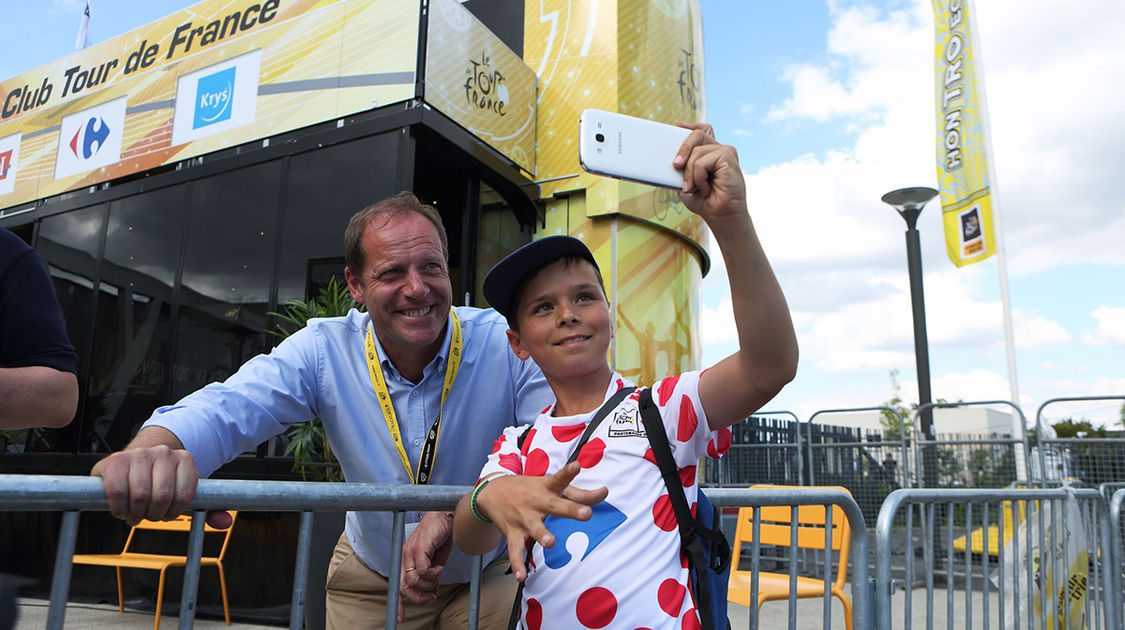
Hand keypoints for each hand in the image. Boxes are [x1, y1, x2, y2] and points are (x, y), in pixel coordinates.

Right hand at [91, 445, 229, 528]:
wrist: (135, 460)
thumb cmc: (161, 481)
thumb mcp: (185, 492)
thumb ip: (209, 509)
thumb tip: (225, 523)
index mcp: (184, 459)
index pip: (185, 495)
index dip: (174, 512)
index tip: (168, 514)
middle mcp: (163, 453)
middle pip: (162, 497)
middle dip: (154, 515)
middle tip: (149, 516)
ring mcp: (139, 454)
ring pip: (140, 495)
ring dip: (136, 514)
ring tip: (135, 514)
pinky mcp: (116, 460)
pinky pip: (117, 492)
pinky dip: (119, 508)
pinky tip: (122, 509)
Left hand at [397, 511, 453, 620]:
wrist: (447, 515)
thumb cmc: (442, 535)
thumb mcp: (437, 561)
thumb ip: (433, 577)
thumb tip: (432, 593)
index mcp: (408, 559)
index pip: (398, 584)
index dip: (399, 603)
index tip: (401, 617)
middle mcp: (406, 556)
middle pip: (404, 587)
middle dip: (418, 597)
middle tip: (432, 597)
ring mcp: (411, 552)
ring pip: (414, 580)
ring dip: (429, 583)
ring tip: (439, 574)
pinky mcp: (420, 548)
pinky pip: (423, 570)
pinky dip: (433, 573)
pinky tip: (440, 567)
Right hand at [476, 462, 607, 581]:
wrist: (493, 491)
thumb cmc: (531, 489)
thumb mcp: (552, 486)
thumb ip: (580, 493)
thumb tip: (605, 493)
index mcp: (547, 488)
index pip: (560, 479)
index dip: (569, 473)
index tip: (576, 466)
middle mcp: (536, 501)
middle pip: (555, 506)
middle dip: (570, 509)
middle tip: (586, 514)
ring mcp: (524, 517)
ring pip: (534, 528)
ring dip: (542, 535)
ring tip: (550, 543)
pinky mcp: (513, 533)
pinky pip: (515, 550)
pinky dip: (517, 564)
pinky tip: (521, 576)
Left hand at [672, 122, 747, 223]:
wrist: (721, 216)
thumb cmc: (704, 201)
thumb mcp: (685, 182)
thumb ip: (681, 168)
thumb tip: (672, 158)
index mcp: (709, 154)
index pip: (702, 131)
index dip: (690, 126)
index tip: (676, 126)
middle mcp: (718, 150)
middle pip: (697, 135)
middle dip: (683, 149)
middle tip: (675, 165)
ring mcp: (725, 152)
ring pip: (697, 151)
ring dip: (690, 173)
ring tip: (694, 188)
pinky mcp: (728, 157)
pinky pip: (702, 161)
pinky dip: (698, 176)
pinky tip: (706, 188)